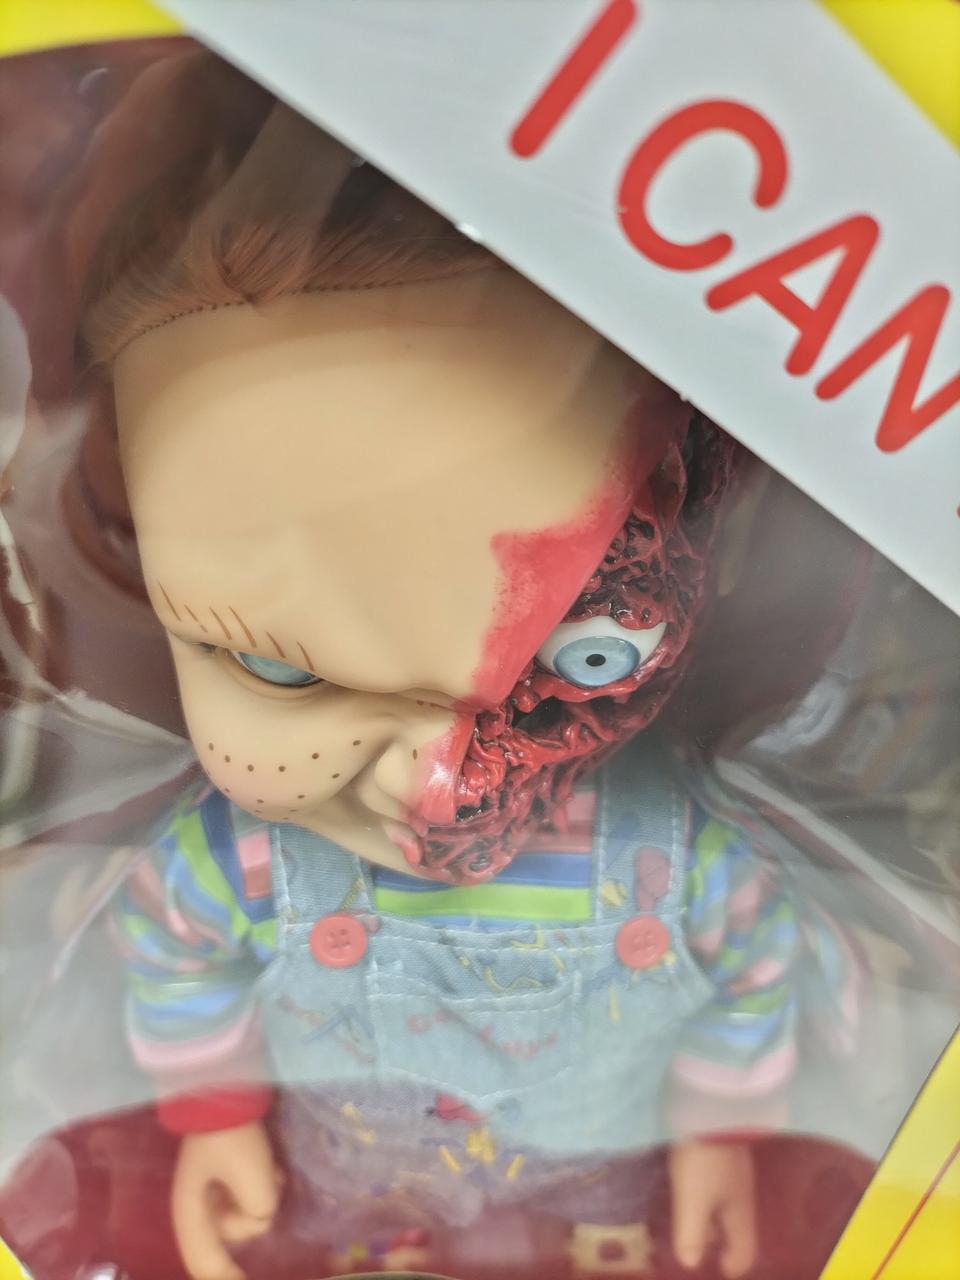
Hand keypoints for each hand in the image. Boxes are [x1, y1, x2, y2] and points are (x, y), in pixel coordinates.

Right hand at [171, 1121, 282, 1279]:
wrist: (224, 1092)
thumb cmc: (232, 1138)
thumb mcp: (252, 1180)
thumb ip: (260, 1211)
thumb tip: (262, 1213)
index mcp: (191, 1215)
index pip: (206, 1266)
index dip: (227, 1278)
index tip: (245, 1279)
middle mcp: (197, 1209)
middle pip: (233, 1234)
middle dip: (254, 1216)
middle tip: (266, 1185)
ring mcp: (211, 1191)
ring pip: (246, 1212)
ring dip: (263, 1195)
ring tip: (270, 1168)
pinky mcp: (226, 1175)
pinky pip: (249, 1194)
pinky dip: (262, 1183)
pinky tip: (270, 1164)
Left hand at [669, 1138, 756, 1277]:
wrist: (712, 1108)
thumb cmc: (704, 1162)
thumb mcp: (693, 1202)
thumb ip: (691, 1235)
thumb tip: (690, 1264)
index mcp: (740, 1213)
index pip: (744, 1252)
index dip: (732, 1265)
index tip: (717, 1269)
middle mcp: (742, 1195)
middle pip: (733, 1228)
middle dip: (717, 1241)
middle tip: (694, 1247)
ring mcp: (733, 1171)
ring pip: (723, 1206)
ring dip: (707, 1218)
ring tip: (686, 1220)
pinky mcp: (721, 1152)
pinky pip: (715, 1185)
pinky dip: (702, 1196)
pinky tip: (686, 1190)